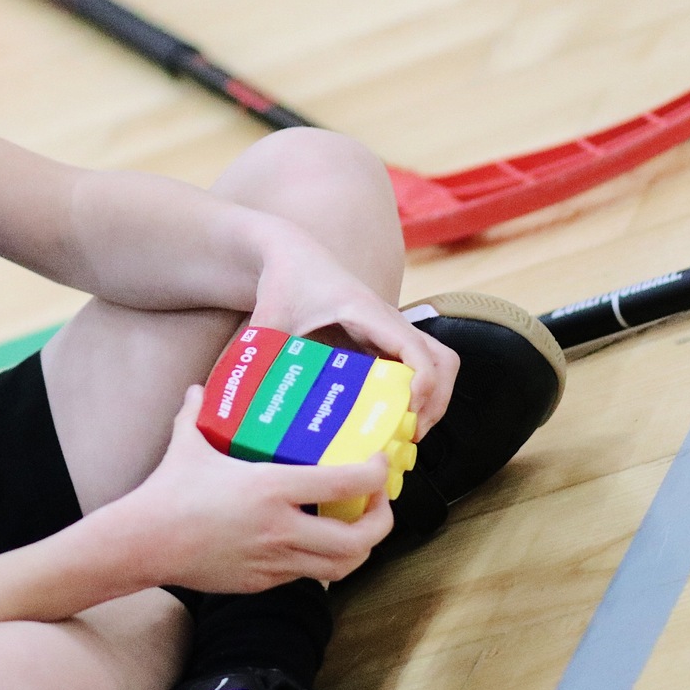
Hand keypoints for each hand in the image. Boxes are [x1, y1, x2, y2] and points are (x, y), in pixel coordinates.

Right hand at [123, 387, 393, 593]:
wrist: (146, 542)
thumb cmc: (168, 492)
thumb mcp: (188, 446)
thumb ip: (196, 414)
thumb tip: (196, 389)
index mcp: (272, 488)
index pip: (347, 484)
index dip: (375, 475)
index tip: (378, 463)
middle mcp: (282, 528)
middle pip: (360, 538)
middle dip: (382, 521)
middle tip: (378, 501)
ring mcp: (275, 560)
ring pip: (341, 566)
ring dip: (359, 547)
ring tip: (357, 525)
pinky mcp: (263, 581)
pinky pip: (308, 575)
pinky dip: (323, 561)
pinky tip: (316, 542)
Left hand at [247, 230, 459, 436]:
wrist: (293, 254)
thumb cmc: (284, 280)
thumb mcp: (270, 317)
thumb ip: (260, 354)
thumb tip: (246, 401)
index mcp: (368, 312)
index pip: (414, 347)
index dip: (422, 382)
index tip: (408, 412)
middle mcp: (389, 321)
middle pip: (443, 359)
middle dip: (436, 400)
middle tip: (409, 434)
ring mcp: (391, 330)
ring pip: (437, 362)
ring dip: (433, 398)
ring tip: (406, 433)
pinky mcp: (385, 339)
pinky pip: (418, 365)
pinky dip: (418, 392)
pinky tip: (392, 419)